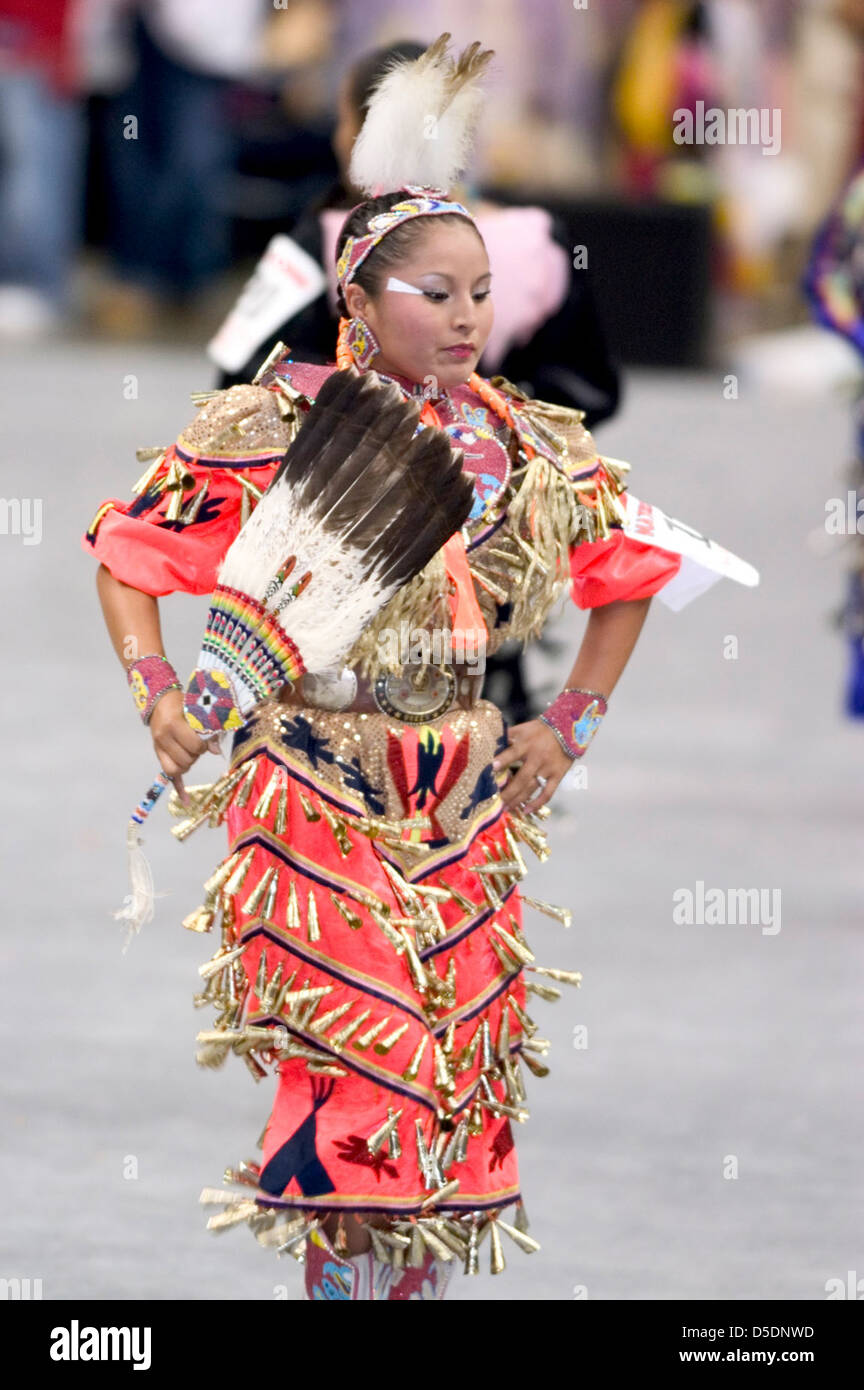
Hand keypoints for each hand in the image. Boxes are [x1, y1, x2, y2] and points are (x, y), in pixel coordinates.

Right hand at [149, 689, 220, 807]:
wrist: (160, 701)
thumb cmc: (182, 704)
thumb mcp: (196, 712)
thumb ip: (207, 730)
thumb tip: (216, 751)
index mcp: (173, 725)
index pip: (193, 746)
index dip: (203, 747)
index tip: (205, 742)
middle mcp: (163, 738)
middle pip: (185, 760)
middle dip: (195, 755)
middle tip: (197, 746)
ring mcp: (158, 748)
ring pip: (177, 769)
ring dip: (188, 764)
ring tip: (191, 753)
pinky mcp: (159, 754)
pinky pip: (168, 775)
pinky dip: (179, 788)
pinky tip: (187, 801)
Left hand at [492, 719, 572, 813]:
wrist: (568, 729)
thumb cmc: (541, 730)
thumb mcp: (523, 728)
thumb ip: (507, 735)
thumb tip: (489, 743)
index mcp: (527, 745)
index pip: (513, 753)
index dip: (503, 760)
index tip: (491, 768)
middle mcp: (537, 758)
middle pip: (521, 778)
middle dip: (508, 791)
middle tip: (496, 802)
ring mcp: (548, 769)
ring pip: (532, 788)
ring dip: (518, 800)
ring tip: (506, 808)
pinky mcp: (557, 776)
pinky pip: (548, 793)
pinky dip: (538, 803)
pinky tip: (527, 811)